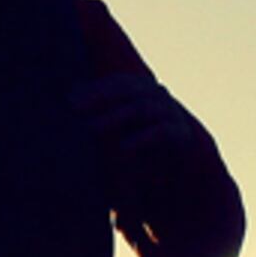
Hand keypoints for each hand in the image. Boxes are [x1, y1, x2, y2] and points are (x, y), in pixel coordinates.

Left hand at [61, 73, 204, 171]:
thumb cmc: (144, 147)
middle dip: (100, 98)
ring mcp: (172, 113)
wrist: (186, 173)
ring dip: (114, 117)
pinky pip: (162, 132)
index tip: (69, 100)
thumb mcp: (119, 131)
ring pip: (142, 108)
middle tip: (74, 109)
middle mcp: (159, 97)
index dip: (95, 88)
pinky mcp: (183, 135)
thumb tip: (69, 100)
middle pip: (129, 90)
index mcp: (144, 91)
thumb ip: (101, 116)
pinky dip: (141, 138)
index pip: (118, 83)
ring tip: (92, 129)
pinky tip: (123, 148)